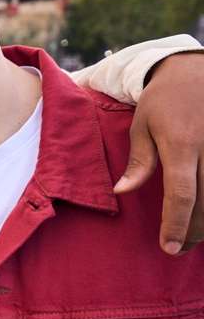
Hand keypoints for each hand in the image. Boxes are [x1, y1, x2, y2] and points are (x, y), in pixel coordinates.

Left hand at [114, 52, 203, 253]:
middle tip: (180, 247)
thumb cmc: (164, 101)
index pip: (181, 194)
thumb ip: (138, 161)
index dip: (176, 224)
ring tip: (195, 236)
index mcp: (181, 145)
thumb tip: (121, 192)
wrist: (196, 71)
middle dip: (195, 231)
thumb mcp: (142, 125)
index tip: (169, 247)